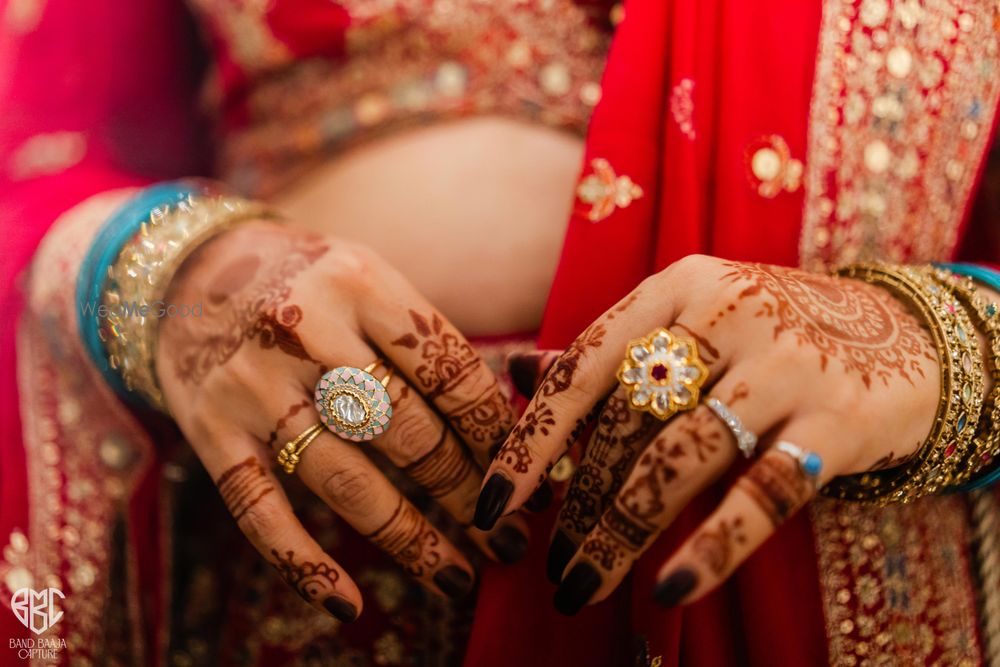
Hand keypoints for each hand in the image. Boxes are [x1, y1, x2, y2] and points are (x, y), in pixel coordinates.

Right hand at [156, 220, 533, 621]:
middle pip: (407, 431)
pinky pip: (259, 512)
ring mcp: (253, 384)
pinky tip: (349, 604)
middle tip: (509, 536)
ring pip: (346, 480)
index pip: (448, 372)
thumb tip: (505, 422)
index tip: (525, 475)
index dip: (495, 434)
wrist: (185, 273)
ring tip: (458, 574)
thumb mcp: (367, 278)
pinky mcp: (210, 431)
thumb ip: (424, 339)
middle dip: (468, 492)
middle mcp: (303, 329)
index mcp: (360, 283)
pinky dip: (303, 566)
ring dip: (411, 538)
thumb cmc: (305, 282)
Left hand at [476, 255, 943, 614]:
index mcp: (677, 287)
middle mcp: (727, 313)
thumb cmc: (766, 336)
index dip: (532, 440)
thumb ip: (608, 351)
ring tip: (583, 583)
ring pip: (677, 460)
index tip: (491, 502)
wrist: (902, 335)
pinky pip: (761, 494)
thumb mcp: (689, 322)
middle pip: (625, 423)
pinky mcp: (839, 420)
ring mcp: (787, 363)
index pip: (583, 368)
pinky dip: (711, 547)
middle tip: (553, 562)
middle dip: (578, 504)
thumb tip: (517, 373)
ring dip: (619, 531)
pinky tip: (668, 589)